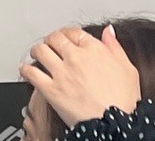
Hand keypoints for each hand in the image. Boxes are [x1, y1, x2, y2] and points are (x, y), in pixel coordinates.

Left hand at [20, 26, 139, 126]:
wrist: (113, 124)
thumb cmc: (123, 100)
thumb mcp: (128, 68)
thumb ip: (115, 46)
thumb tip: (108, 32)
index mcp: (95, 50)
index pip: (74, 32)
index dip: (67, 33)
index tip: (65, 36)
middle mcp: (76, 57)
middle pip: (55, 38)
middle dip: (51, 39)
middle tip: (50, 43)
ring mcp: (62, 73)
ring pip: (41, 51)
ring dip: (37, 50)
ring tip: (36, 53)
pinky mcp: (51, 90)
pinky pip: (32, 74)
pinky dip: (26, 70)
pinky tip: (26, 71)